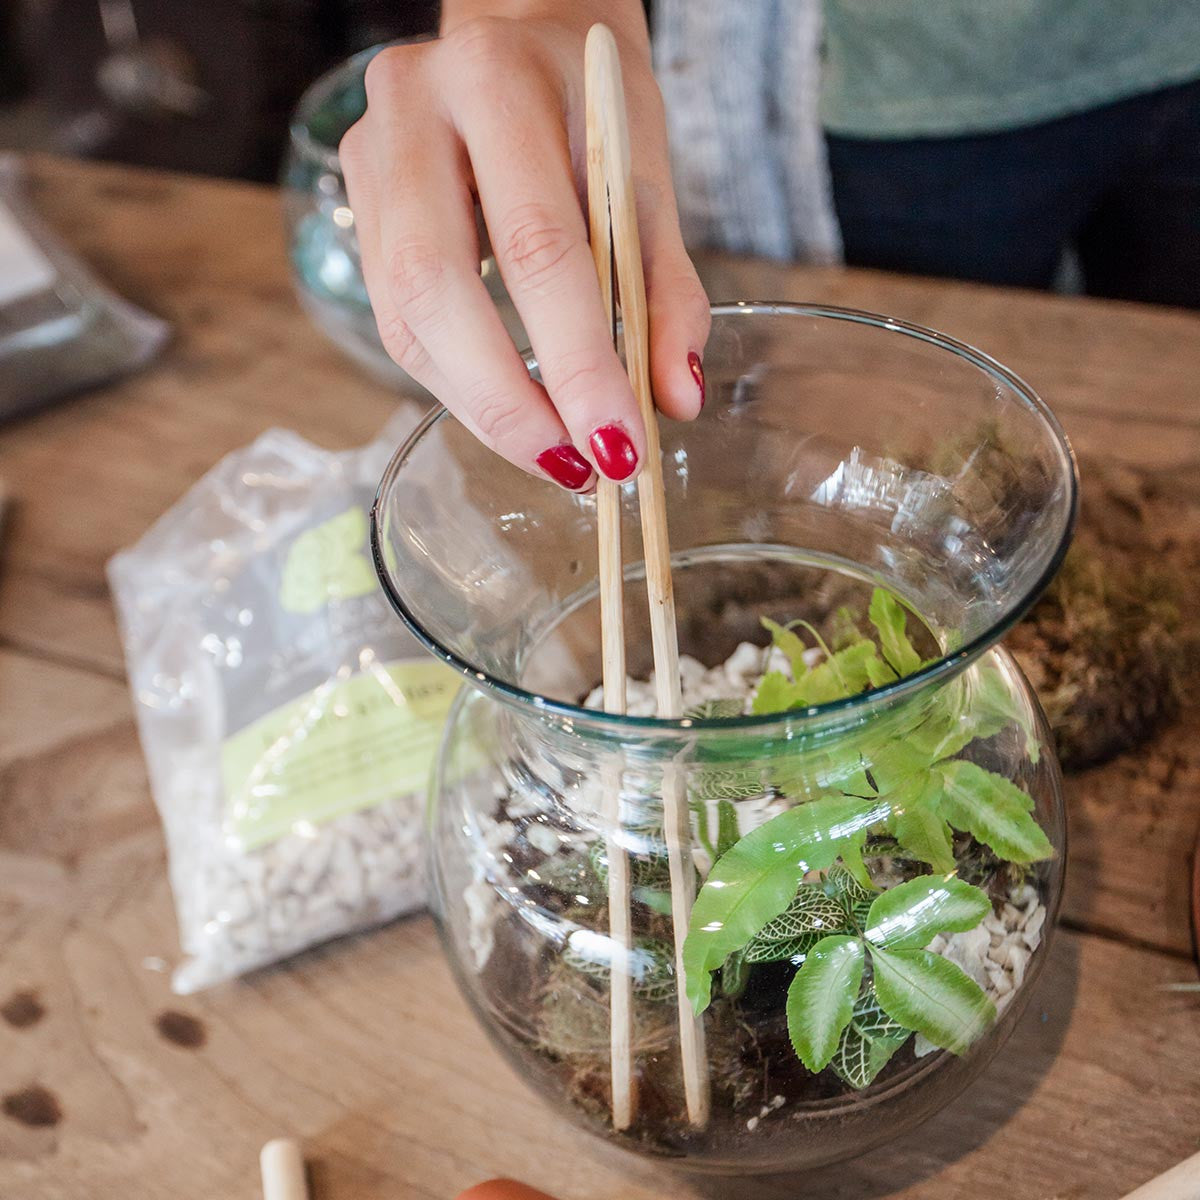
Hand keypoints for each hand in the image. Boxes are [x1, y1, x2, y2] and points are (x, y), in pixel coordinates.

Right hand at [339, 1, 709, 490]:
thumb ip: (666, 289)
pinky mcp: (358, 202)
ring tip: (551, 454)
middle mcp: (412, 108)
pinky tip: (510, 412)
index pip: (537, 246)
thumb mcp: (647, 176)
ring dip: (479, 407)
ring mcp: (369, 154)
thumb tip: (674, 400)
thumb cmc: (592, 105)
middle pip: (437, 288)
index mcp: (497, 81)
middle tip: (575, 470)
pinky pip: (396, 319)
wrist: (521, 36)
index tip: (620, 447)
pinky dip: (457, 383)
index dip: (578, 363)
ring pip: (403, 315)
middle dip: (509, 403)